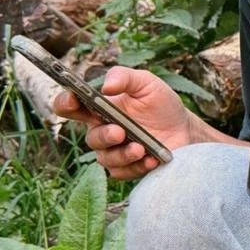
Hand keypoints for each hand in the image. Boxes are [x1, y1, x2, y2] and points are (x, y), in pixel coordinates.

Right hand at [52, 67, 193, 180]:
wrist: (185, 129)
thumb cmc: (161, 104)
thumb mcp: (147, 83)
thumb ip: (125, 77)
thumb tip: (106, 86)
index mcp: (99, 108)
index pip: (70, 106)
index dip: (65, 102)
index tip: (73, 98)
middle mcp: (102, 130)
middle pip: (90, 137)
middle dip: (104, 135)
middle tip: (119, 131)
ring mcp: (113, 151)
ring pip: (105, 158)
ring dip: (122, 154)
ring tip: (140, 148)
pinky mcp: (126, 168)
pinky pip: (122, 173)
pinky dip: (137, 166)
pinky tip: (152, 159)